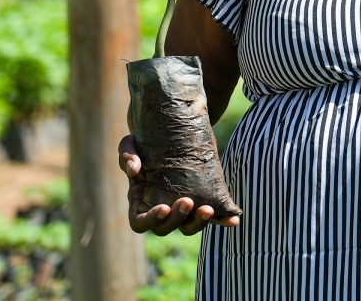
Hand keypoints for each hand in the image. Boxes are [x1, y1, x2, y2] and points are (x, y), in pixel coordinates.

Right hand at [118, 134, 240, 234]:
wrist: (169, 132)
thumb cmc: (144, 140)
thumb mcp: (131, 143)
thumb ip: (127, 154)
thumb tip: (134, 169)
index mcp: (139, 200)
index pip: (140, 223)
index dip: (151, 221)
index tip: (164, 208)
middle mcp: (160, 208)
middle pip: (166, 228)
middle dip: (178, 219)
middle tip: (188, 201)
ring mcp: (181, 207)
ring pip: (188, 227)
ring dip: (199, 222)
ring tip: (209, 209)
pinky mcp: (202, 199)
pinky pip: (214, 216)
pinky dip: (224, 219)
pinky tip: (234, 218)